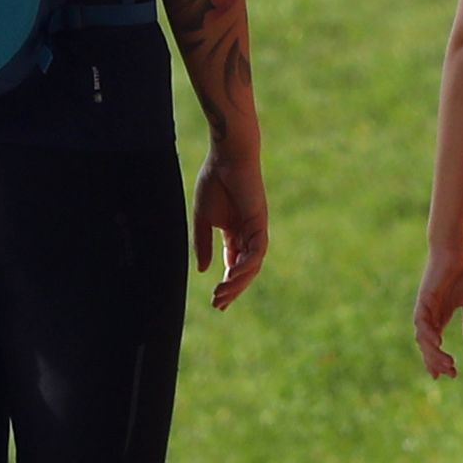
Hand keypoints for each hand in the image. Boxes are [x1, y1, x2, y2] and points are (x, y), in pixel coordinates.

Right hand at [192, 140, 268, 311]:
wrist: (226, 158)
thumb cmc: (214, 183)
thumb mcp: (203, 219)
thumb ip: (204, 244)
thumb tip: (204, 271)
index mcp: (234, 232)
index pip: (233, 264)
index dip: (226, 283)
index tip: (216, 301)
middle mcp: (247, 234)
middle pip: (244, 269)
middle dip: (233, 288)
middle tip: (219, 305)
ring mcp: (255, 229)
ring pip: (252, 264)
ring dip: (237, 281)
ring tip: (221, 294)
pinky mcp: (260, 222)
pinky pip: (257, 251)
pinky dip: (246, 264)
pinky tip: (232, 275)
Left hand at [414, 234, 462, 378]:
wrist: (455, 249)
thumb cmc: (462, 272)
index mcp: (439, 317)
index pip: (434, 345)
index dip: (437, 361)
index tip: (446, 376)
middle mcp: (429, 316)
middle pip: (428, 346)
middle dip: (438, 361)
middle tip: (452, 372)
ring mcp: (425, 308)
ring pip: (423, 337)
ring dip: (433, 352)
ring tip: (446, 363)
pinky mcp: (424, 299)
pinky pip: (422, 321)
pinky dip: (428, 333)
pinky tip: (437, 343)